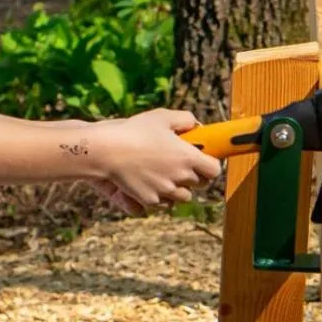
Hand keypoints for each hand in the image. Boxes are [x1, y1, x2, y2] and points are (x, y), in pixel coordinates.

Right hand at [92, 108, 220, 208]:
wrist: (107, 151)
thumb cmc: (135, 131)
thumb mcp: (163, 117)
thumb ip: (185, 120)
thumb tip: (196, 126)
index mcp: (188, 157)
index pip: (214, 170)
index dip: (210, 165)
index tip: (204, 159)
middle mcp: (180, 177)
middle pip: (201, 185)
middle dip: (195, 176)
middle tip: (182, 165)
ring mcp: (166, 191)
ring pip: (183, 197)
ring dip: (179, 188)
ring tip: (165, 175)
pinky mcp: (150, 201)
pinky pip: (164, 204)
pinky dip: (162, 197)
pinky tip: (152, 183)